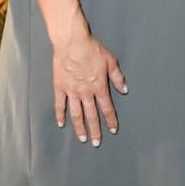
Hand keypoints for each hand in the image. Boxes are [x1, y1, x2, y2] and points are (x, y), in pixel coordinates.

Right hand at [52, 27, 127, 145]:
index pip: (107, 108)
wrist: (72, 42)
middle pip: (92, 115)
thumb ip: (117, 78)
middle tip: (97, 143)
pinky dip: (60, 115)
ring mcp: (72, 91)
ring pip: (76, 114)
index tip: (113, 130)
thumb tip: (124, 90)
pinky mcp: (60, 87)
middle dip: (95, 130)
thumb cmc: (92, 49)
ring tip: (82, 138)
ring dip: (80, 127)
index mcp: (99, 86)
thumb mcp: (110, 61)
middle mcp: (86, 92)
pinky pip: (60, 104)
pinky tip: (61, 124)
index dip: (110, 120)